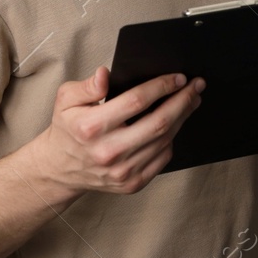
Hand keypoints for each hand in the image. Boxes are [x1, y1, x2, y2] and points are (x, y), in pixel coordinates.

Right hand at [32, 66, 204, 194]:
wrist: (60, 169)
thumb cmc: (67, 129)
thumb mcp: (65, 100)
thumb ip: (86, 86)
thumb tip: (105, 74)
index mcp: (91, 127)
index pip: (136, 101)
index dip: (161, 86)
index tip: (178, 77)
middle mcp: (108, 151)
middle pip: (159, 122)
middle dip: (183, 101)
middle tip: (196, 86)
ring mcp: (122, 171)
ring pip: (164, 140)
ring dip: (183, 118)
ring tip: (191, 101)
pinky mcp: (132, 183)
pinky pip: (162, 158)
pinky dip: (172, 139)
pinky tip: (175, 124)